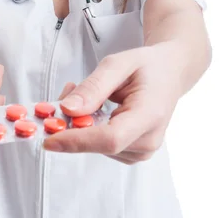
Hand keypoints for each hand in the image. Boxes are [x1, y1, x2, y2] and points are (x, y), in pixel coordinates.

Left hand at [43, 44, 181, 163]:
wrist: (170, 73)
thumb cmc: (147, 66)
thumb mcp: (118, 64)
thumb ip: (94, 87)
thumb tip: (68, 109)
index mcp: (150, 115)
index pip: (110, 139)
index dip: (77, 141)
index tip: (48, 138)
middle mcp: (148, 140)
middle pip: (99, 144)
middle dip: (71, 124)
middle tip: (62, 94)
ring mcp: (141, 150)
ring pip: (95, 145)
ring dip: (79, 123)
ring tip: (82, 92)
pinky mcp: (132, 153)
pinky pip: (100, 146)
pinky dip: (87, 128)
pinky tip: (91, 107)